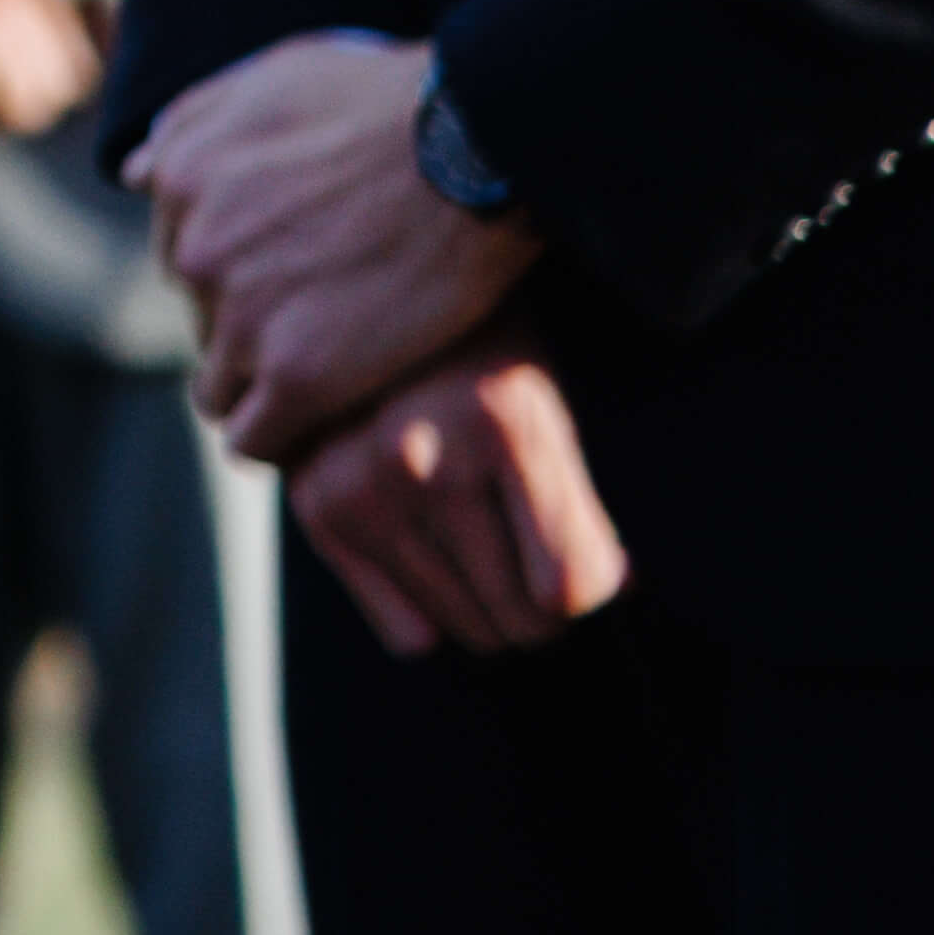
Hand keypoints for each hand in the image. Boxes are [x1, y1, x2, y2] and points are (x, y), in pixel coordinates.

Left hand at [133, 28, 534, 463]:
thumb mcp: (270, 79)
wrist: (472, 145)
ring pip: (219, 384)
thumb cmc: (387, 99)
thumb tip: (135, 173)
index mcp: (180, 178)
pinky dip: (274, 440)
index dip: (234, 269)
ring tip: (313, 392)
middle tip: (319, 327)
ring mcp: (243, 317)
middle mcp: (194, 250)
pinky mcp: (298, 376)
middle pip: (203, 314)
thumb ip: (194, 124)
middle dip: (247, 322)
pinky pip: (256, 436)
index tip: (285, 278)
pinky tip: (307, 436)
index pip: (182, 251)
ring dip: (255, 390)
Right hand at [287, 350, 631, 654]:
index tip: (585, 567)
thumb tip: (618, 593)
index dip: (592, 588)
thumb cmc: (476, 355)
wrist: (356, 301)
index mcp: (500, 426)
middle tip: (540, 575)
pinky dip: (434, 614)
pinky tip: (436, 562)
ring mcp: (359, 488)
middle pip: (523, 617)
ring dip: (493, 613)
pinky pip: (408, 634)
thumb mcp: (544, 411)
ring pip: (468, 629)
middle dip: (547, 611)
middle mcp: (421, 461)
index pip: (570, 585)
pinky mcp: (315, 509)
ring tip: (491, 562)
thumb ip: (579, 509)